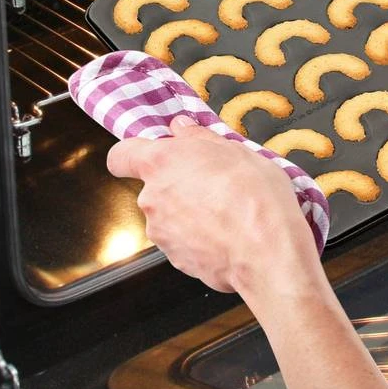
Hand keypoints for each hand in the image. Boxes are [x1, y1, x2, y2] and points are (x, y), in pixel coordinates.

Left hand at [106, 116, 322, 301]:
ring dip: (190, 211)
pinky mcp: (176, 260)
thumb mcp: (236, 150)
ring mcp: (162, 232)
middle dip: (179, 183)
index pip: (122, 155)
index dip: (134, 154)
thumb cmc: (254, 195)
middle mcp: (152, 198)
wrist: (265, 248)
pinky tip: (228, 232)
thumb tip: (183, 128)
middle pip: (154, 186)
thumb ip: (200, 137)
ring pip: (170, 215)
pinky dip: (200, 236)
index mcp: (162, 163)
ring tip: (227, 209)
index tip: (154, 153)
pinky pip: (183, 240)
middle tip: (214, 180)